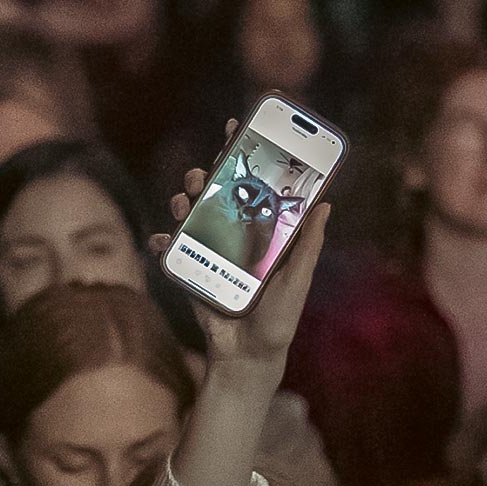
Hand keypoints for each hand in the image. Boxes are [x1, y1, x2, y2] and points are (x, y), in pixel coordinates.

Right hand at [154, 122, 332, 376]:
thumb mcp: (298, 280)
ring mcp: (209, 251)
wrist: (247, 358)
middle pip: (216, 192)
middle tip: (203, 172)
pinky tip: (160, 239)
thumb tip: (326, 204)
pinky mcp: (189, 272)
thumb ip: (309, 245)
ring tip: (184, 201)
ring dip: (183, 201)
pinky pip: (170, 251)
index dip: (245, 154)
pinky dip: (161, 243)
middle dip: (207, 174)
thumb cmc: (279, 320)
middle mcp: (235, 235)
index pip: (254, 184)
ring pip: (191, 214)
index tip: (237, 127)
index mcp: (263, 231)